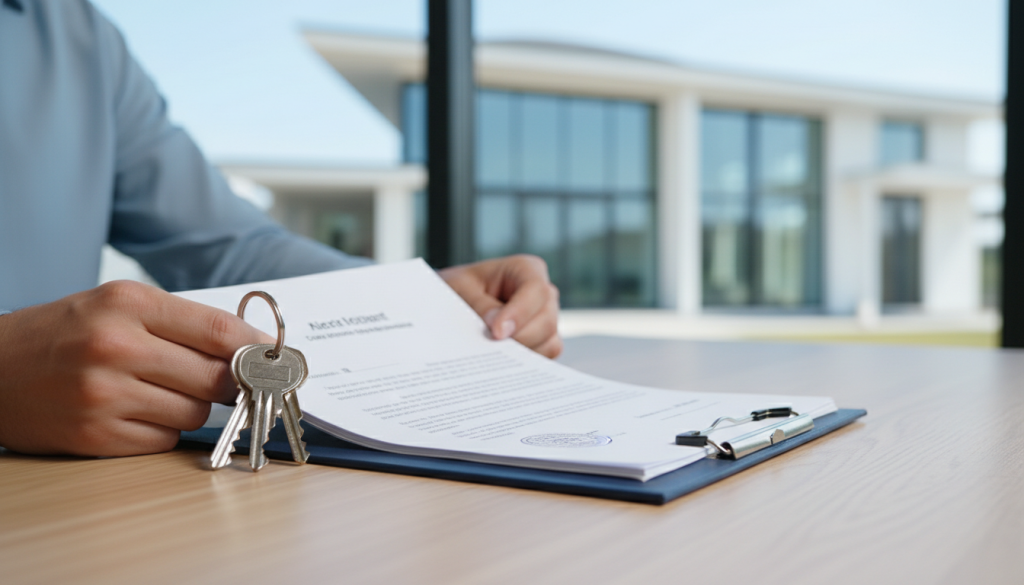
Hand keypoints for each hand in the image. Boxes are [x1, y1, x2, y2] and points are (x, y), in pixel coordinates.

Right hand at [0, 281, 271, 455]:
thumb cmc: (65, 332)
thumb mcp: (119, 304)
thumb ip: (184, 323)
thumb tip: (251, 350)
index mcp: (128, 304)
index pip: (219, 331)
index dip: (256, 350)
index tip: (275, 359)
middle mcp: (116, 347)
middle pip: (215, 378)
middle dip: (232, 384)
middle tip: (231, 382)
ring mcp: (104, 395)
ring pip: (196, 413)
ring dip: (193, 407)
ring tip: (161, 390)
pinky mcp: (95, 436)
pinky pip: (164, 440)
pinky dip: (163, 430)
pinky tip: (136, 412)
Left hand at [439, 254, 561, 358]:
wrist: (451, 304)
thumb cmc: (459, 288)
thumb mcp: (460, 289)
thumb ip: (480, 306)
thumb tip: (501, 330)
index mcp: (525, 269)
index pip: (536, 290)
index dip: (520, 313)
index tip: (497, 333)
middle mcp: (542, 293)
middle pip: (547, 320)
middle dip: (519, 339)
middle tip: (489, 349)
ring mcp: (546, 318)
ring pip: (550, 341)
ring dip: (521, 353)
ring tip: (491, 354)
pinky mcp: (544, 340)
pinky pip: (545, 356)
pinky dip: (525, 363)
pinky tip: (500, 361)